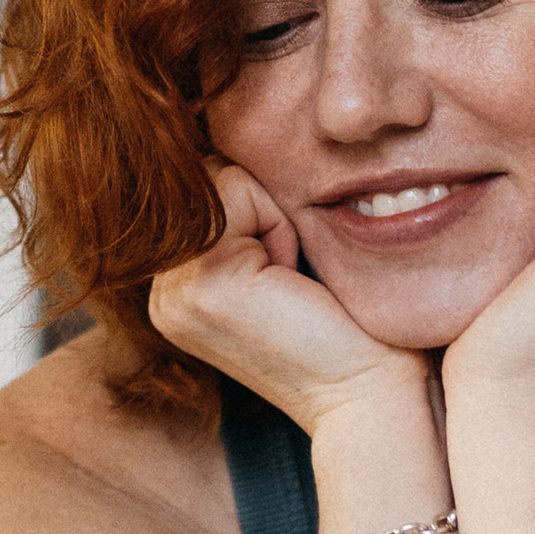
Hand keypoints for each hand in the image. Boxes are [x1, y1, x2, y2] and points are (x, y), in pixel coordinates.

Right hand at [148, 162, 428, 437]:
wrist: (371, 396)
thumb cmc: (350, 331)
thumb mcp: (283, 264)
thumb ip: (248, 218)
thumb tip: (237, 136)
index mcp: (178, 291)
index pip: (204, 192)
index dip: (259, 208)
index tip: (292, 271)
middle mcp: (163, 294)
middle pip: (206, 180)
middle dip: (263, 207)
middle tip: (295, 276)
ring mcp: (172, 293)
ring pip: (219, 181)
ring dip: (273, 217)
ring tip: (294, 279)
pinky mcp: (202, 283)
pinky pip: (236, 195)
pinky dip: (278, 223)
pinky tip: (293, 278)